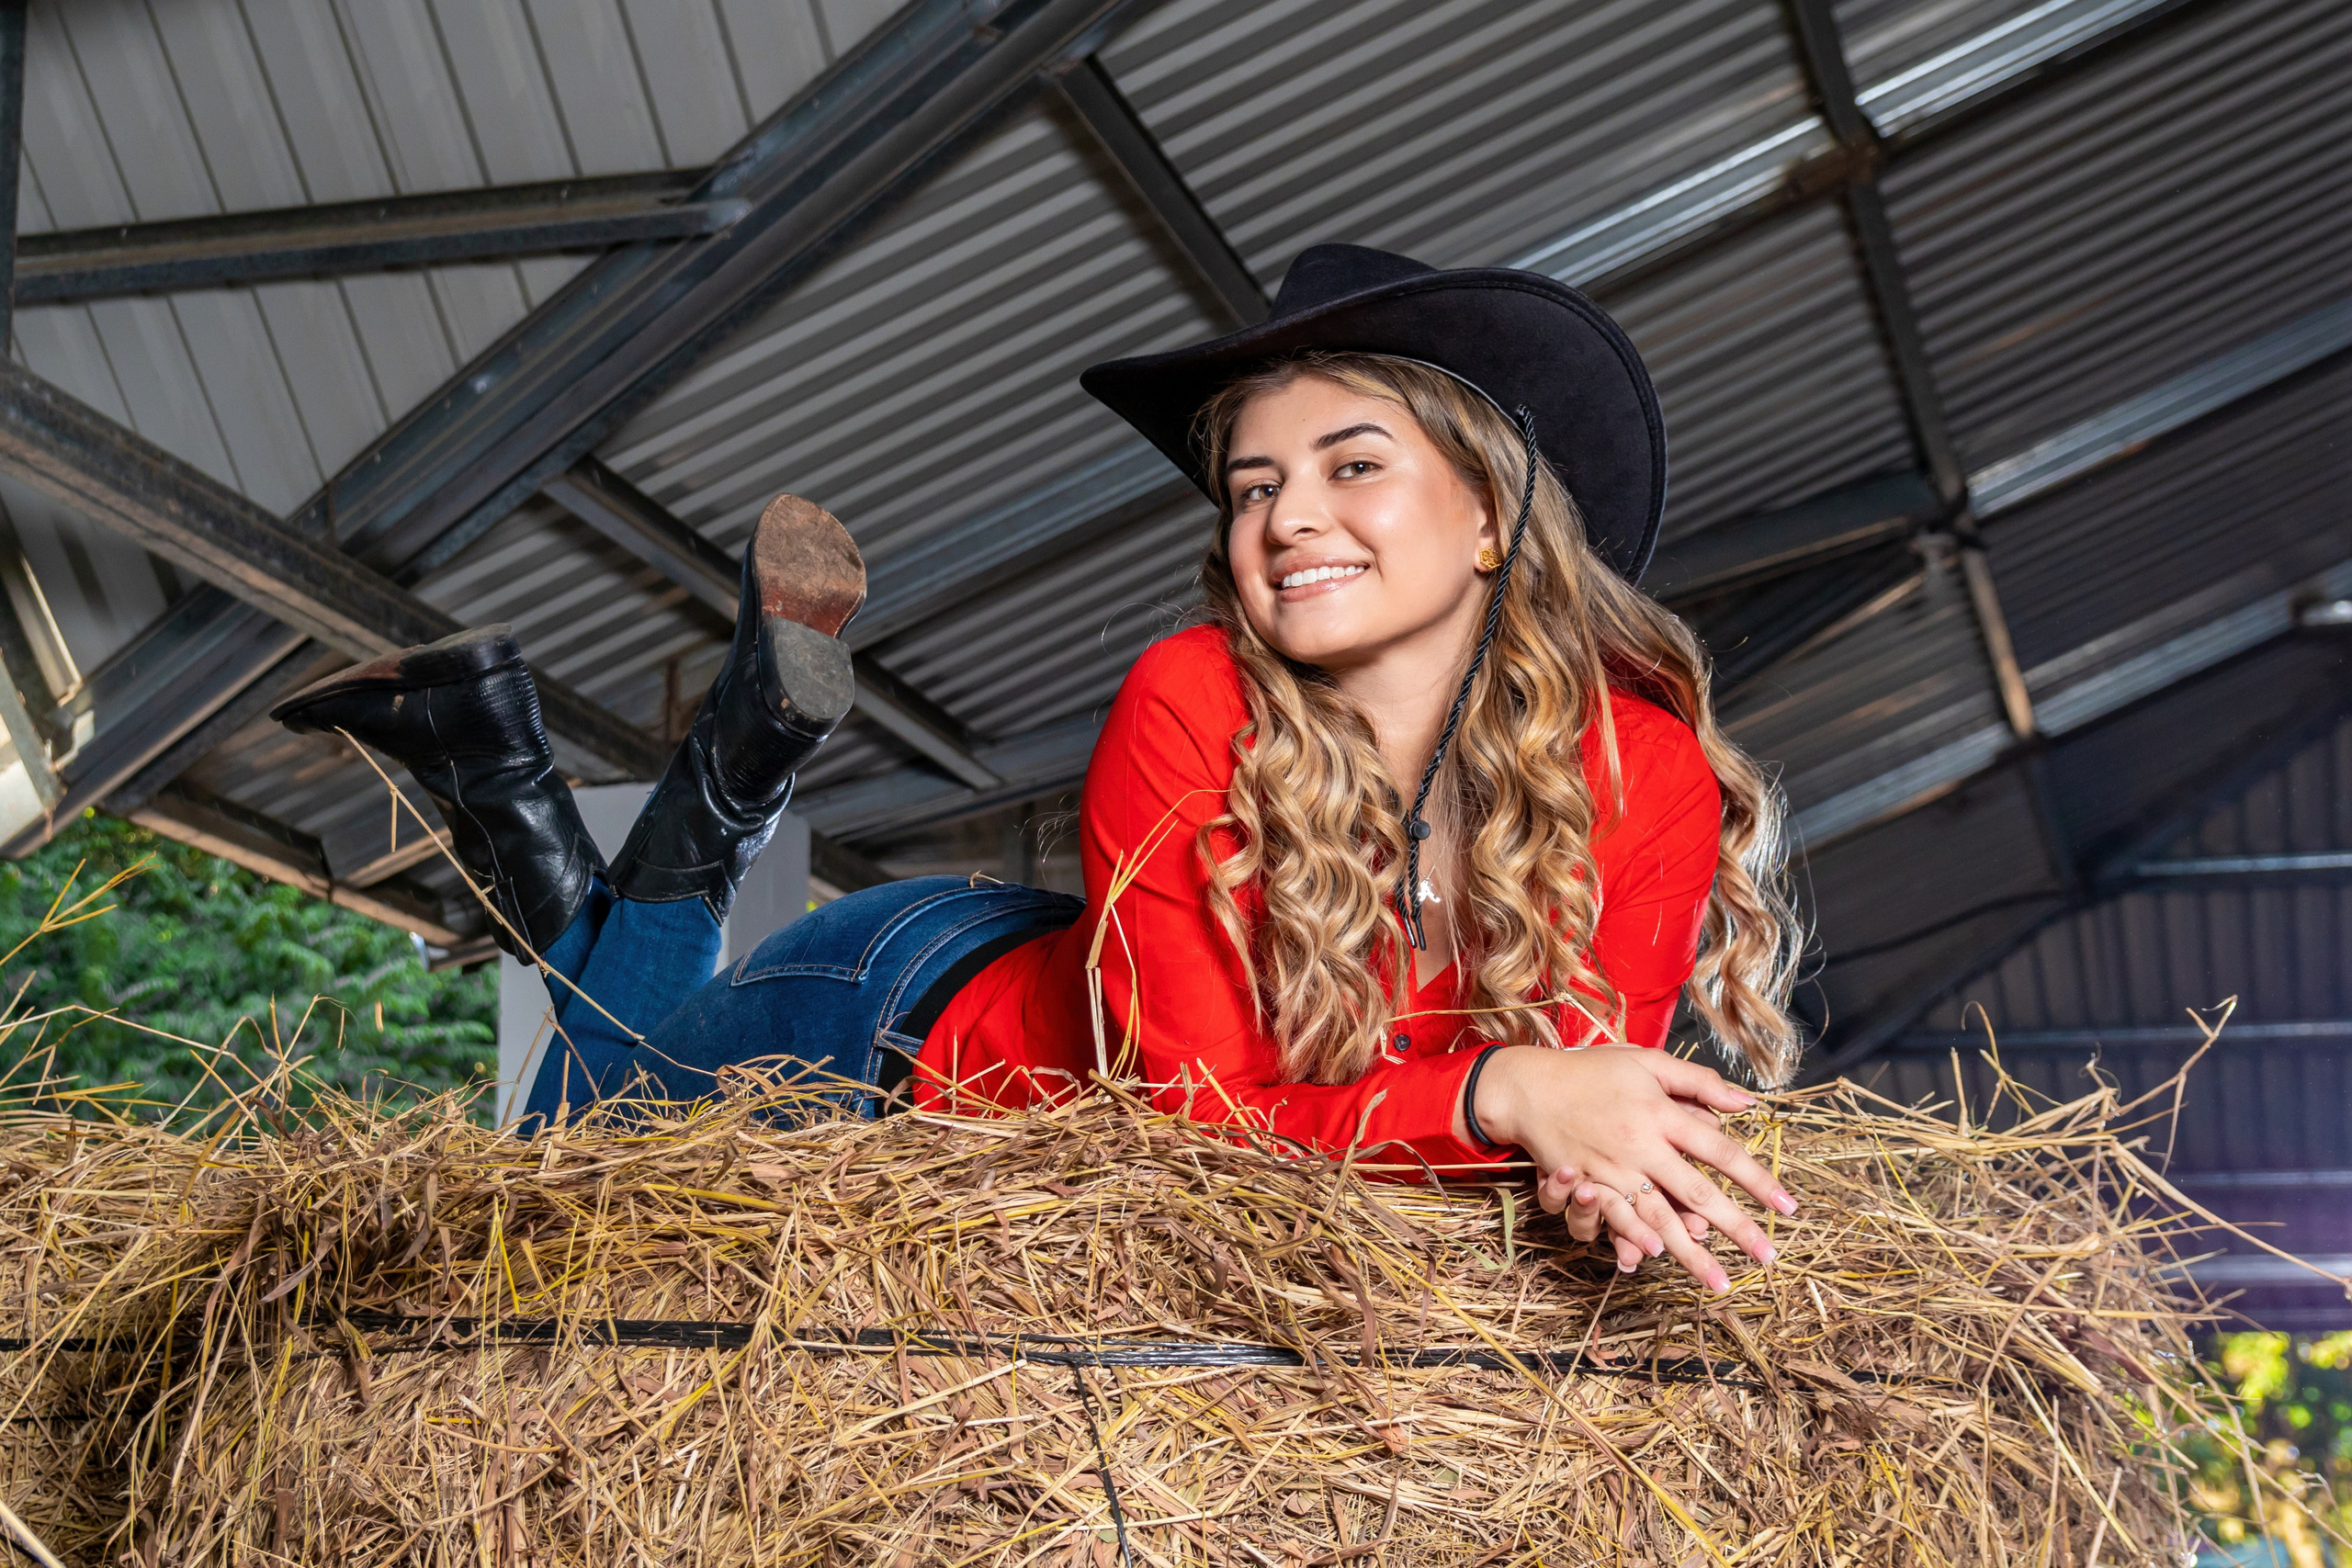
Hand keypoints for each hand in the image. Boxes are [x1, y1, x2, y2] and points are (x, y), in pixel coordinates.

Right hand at [1465, 1044, 1797, 1290]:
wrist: (1528, 1086)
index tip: (1787, 1206)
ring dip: (1691, 1252)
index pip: (1720, 1150)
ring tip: (1721, 1281)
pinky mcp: (1587, 1184)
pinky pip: (1616, 1219)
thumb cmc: (1591, 1071)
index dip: (1756, 1179)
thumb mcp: (1645, 1061)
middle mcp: (1641, 1145)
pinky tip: (1654, 1261)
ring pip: (1660, 1217)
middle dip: (1735, 1227)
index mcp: (1660, 1113)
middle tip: (1768, 1257)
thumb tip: (1745, 1101)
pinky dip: (1634, 1239)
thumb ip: (1695, 1080)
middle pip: (1697, 1192)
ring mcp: (1612, 1169)